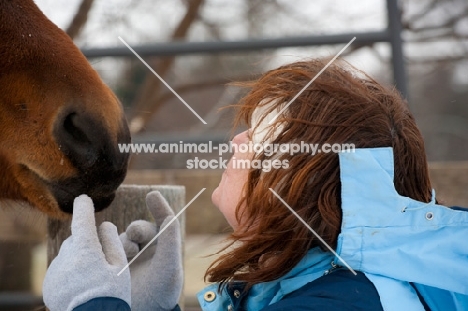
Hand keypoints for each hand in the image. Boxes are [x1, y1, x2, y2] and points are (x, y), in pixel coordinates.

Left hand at [43, 195, 130, 310]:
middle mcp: (66, 258)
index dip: (83, 207)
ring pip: (68, 255)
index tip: (83, 199)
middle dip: (87, 243)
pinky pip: (61, 270)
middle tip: (101, 260)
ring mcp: (56, 272)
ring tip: (92, 278)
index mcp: (86, 251)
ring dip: (79, 258)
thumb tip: (105, 225)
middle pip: (76, 240)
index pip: (83, 221)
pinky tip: (82, 286)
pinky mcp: (49, 284)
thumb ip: (112, 242)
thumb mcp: (120, 266)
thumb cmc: (111, 294)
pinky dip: (70, 272)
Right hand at [119, 191, 182, 310]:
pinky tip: (107, 253)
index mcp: (163, 245)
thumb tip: (164, 210)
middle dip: (137, 229)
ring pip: (121, 238)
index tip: (152, 196)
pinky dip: (107, 248)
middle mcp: (145, 247)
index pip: (162, 220)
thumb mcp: (169, 264)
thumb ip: (169, 238)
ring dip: (123, 243)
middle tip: (135, 235)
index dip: (158, 206)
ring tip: (127, 256)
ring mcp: (127, 255)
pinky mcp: (110, 262)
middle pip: (138, 228)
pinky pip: (106, 249)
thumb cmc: (162, 290)